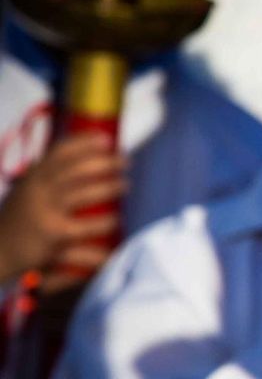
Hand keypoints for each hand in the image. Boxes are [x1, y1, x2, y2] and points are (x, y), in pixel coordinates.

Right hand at [0, 133, 125, 283]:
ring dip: (109, 188)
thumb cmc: (19, 220)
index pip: (58, 153)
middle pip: (75, 170)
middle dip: (104, 162)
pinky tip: (116, 222)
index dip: (83, 143)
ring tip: (125, 185)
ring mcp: (46, 215)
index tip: (106, 138)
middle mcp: (37, 193)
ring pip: (83, 195)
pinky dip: (105, 225)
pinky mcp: (55, 239)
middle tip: (124, 160)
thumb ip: (46, 179)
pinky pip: (86, 229)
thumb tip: (79, 163)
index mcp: (32, 179)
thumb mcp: (27, 192)